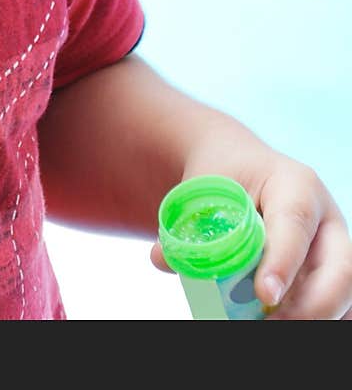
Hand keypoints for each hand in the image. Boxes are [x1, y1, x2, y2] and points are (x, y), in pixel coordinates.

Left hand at [150, 153, 351, 319]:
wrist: (240, 167)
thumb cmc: (223, 177)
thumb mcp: (203, 189)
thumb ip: (186, 224)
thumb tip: (161, 259)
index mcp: (296, 184)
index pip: (295, 224)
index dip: (283, 262)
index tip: (264, 296)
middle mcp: (326, 218)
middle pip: (341, 268)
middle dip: (313, 305)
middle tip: (271, 321)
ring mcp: (335, 248)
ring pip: (347, 292)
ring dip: (316, 318)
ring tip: (271, 326)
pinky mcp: (331, 273)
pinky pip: (339, 307)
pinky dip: (316, 320)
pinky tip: (279, 323)